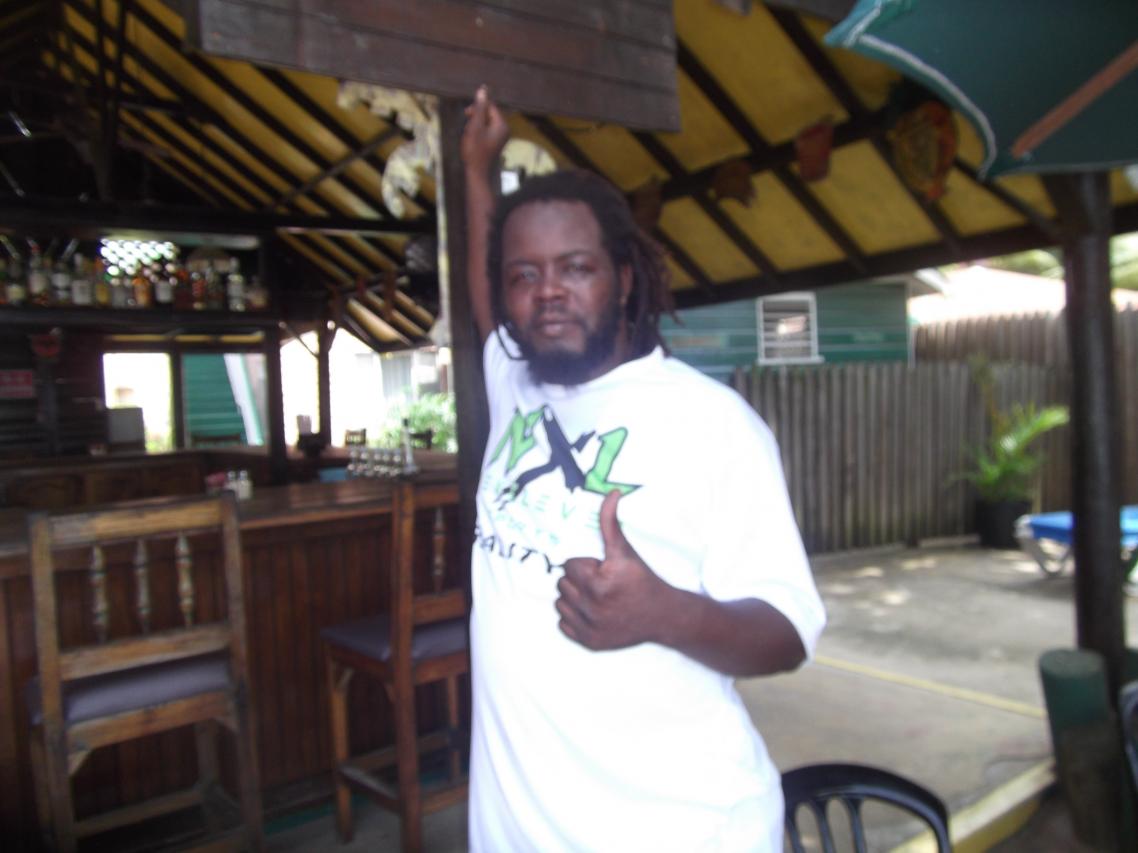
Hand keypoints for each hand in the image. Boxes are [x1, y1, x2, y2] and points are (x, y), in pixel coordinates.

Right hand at [461, 85, 509, 173]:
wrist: (476, 172)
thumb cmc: (475, 150)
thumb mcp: (475, 126)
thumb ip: (479, 108)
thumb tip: (483, 90)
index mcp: (502, 125)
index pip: (490, 106)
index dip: (477, 108)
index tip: (467, 115)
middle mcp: (504, 130)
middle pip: (488, 114)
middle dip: (476, 118)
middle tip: (468, 129)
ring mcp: (500, 137)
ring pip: (485, 122)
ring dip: (474, 125)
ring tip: (470, 137)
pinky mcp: (495, 142)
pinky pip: (485, 130)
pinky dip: (477, 132)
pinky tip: (472, 141)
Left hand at [557, 491, 675, 650]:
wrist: (663, 615)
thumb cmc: (642, 579)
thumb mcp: (625, 550)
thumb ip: (610, 521)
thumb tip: (610, 493)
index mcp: (600, 580)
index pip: (569, 565)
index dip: (586, 565)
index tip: (601, 569)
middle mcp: (594, 605)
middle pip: (562, 584)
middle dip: (578, 580)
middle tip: (599, 582)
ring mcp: (592, 627)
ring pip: (560, 604)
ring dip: (574, 598)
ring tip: (596, 596)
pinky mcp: (590, 643)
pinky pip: (563, 625)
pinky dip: (574, 618)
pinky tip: (593, 613)